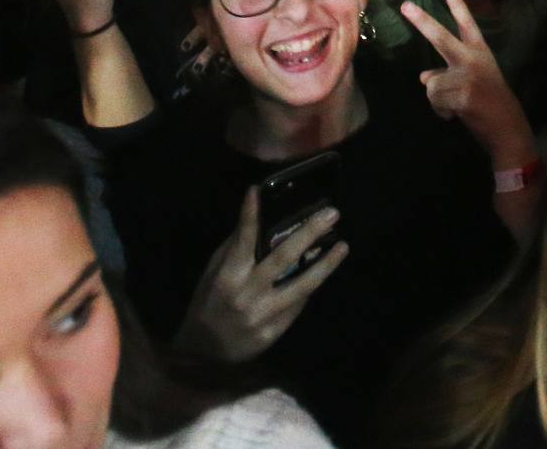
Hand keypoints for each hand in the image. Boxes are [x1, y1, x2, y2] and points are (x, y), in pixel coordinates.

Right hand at [174, 186, 346, 362]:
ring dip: (325, 264)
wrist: (202, 356)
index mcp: (227, 277)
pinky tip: (323, 271)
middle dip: (309, 233)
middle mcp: (246, 295)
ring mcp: (262, 315)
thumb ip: (233, 251)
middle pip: (283, 259)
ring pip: (302, 286)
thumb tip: (252, 220)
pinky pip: (297, 306)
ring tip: (343, 246)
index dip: (250, 215)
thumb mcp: (212, 276)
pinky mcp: (273, 332)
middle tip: (331, 214)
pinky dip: (310, 287)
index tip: (258, 190)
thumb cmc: (208, 306)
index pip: (242, 241)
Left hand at [400, 0, 531, 153]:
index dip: (457, 4)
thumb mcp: (472, 79)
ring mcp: (468, 76)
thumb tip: (424, 76)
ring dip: (437, 100)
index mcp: (479, 51)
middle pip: (441, 37)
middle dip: (422, 21)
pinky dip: (440, 111)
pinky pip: (435, 100)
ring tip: (455, 106)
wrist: (506, 125)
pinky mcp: (462, 95)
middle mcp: (473, 59)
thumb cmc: (488, 101)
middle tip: (404, 5)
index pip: (466, 23)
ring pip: (431, 83)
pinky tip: (456, 114)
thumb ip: (448, 72)